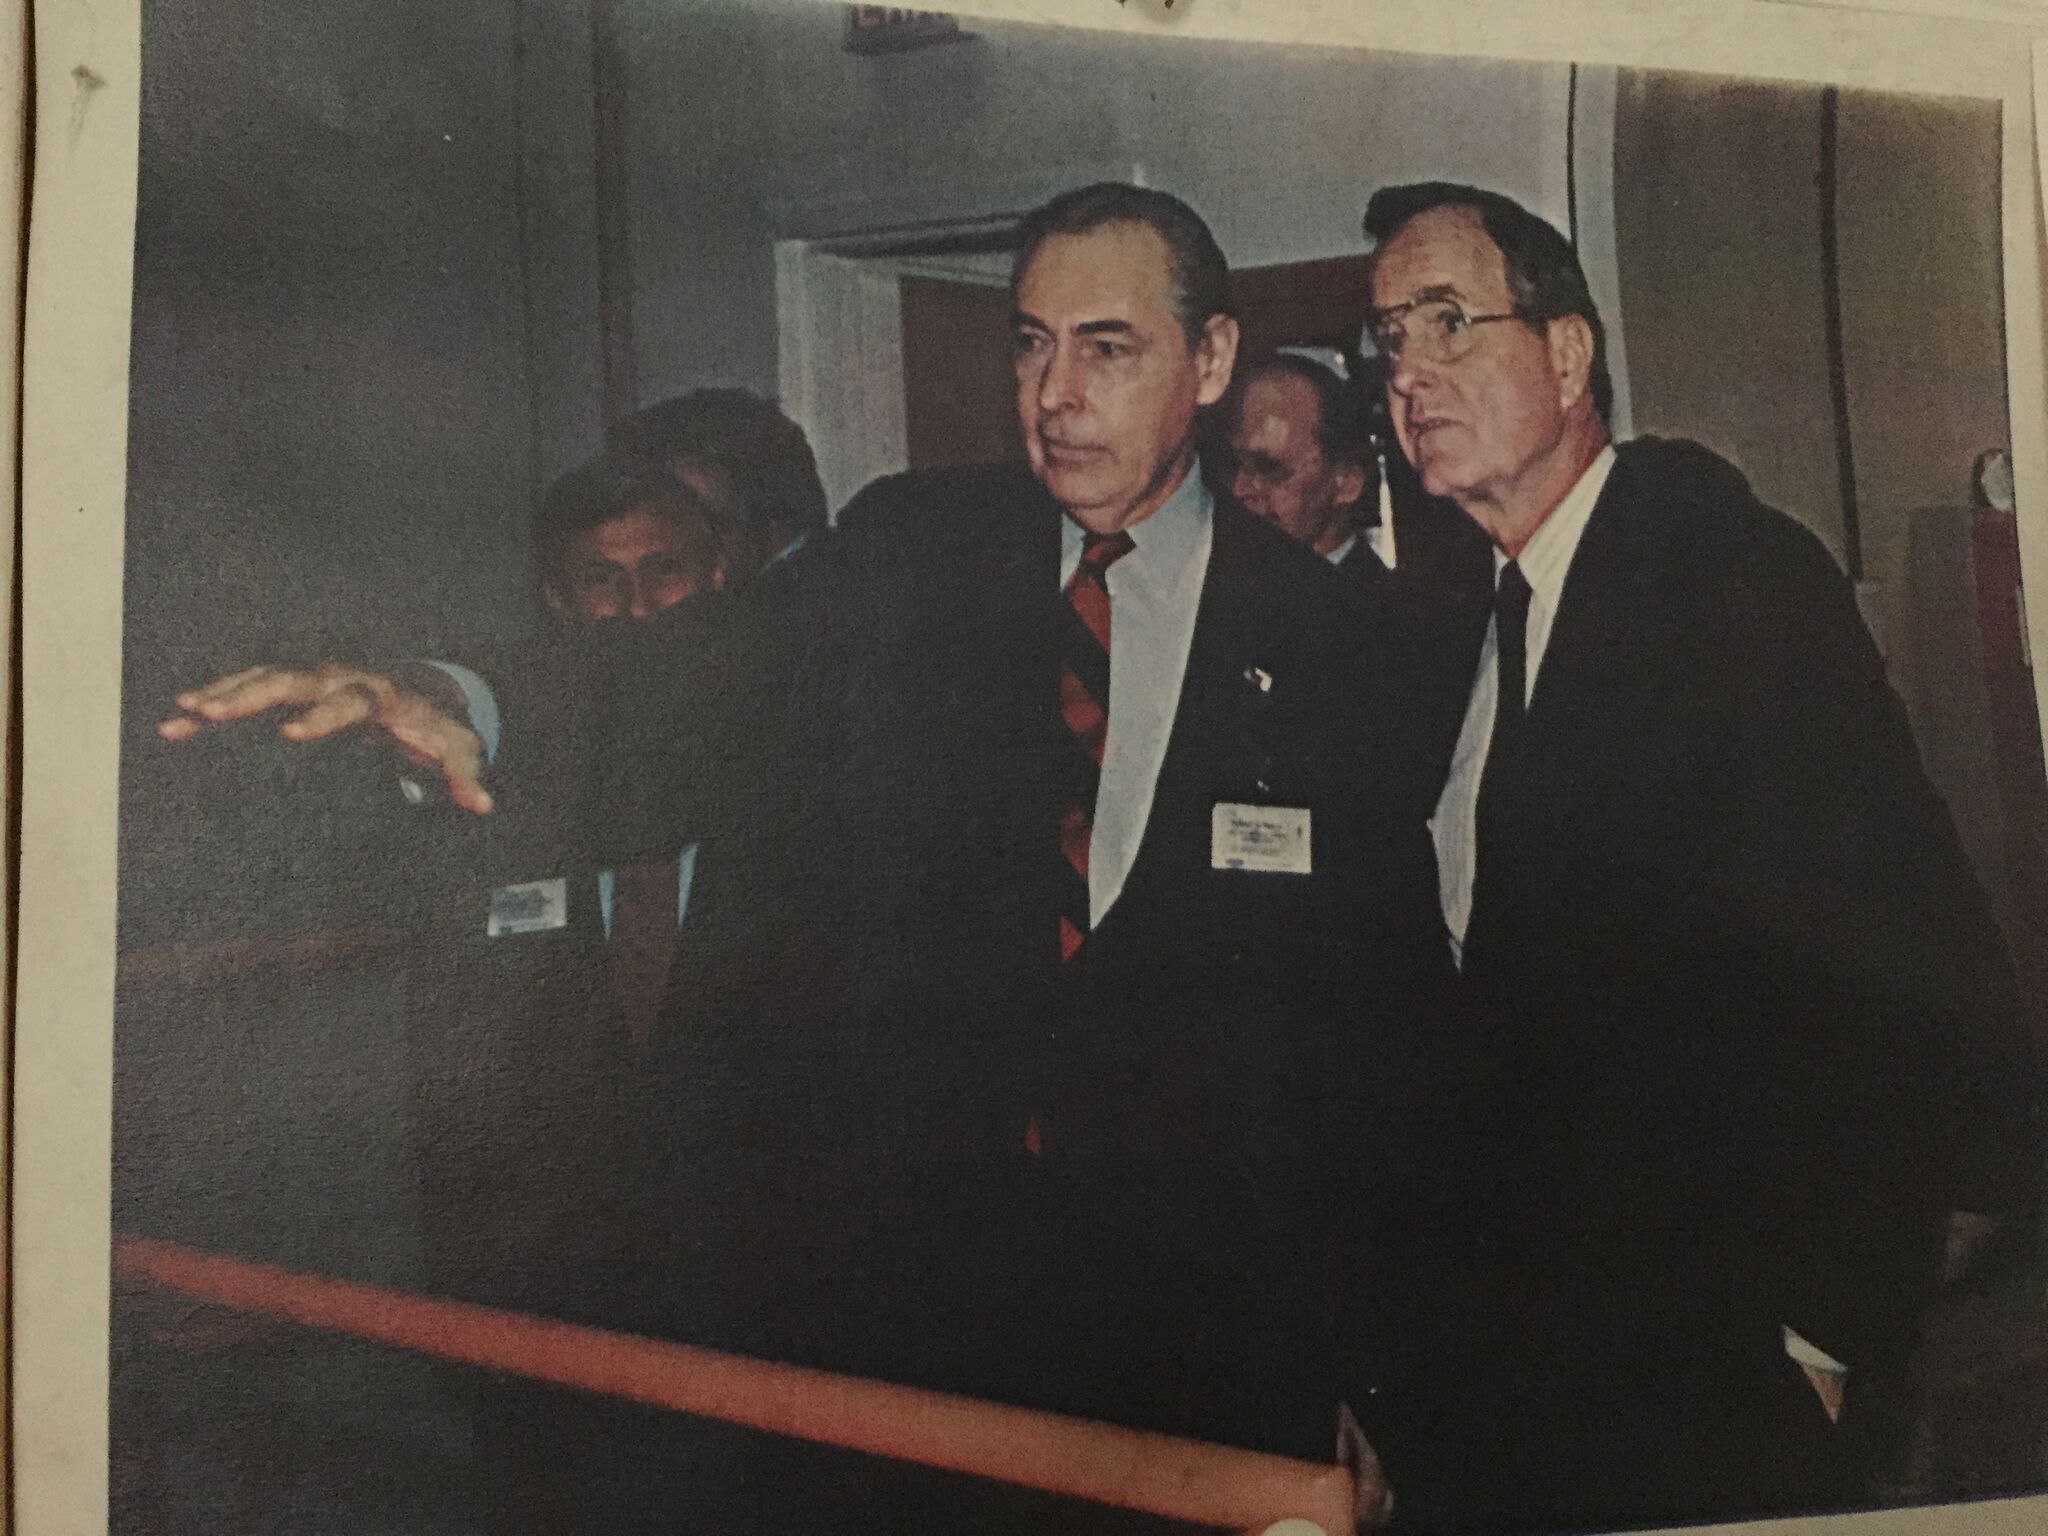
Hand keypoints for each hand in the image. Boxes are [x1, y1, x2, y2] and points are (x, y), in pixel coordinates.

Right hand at [158, 663, 493, 813]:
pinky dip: (218, 697)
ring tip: (181, 714)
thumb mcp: (458, 750)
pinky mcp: (296, 686)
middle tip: (211, 714)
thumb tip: (481, 805)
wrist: (424, 693)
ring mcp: (315, 677)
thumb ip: (466, 776)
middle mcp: (341, 677)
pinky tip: (181, 716)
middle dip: (252, 694)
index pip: (348, 701)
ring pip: (264, 677)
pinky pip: (252, 685)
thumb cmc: (438, 728)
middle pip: (292, 679)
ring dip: (222, 693)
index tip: (291, 734)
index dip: (323, 716)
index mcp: (379, 695)